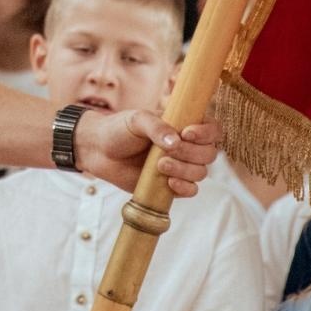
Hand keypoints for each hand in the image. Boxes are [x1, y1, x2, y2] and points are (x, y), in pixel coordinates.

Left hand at [75, 109, 219, 196]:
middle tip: (163, 151)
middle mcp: (186, 146)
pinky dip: (184, 188)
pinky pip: (191, 190)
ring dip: (185, 171)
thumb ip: (156, 127)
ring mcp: (180, 166)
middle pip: (209, 154)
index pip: (212, 129)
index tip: (187, 134)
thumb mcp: (137, 120)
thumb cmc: (119, 129)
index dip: (207, 133)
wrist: (98, 151)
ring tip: (159, 165)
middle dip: (190, 153)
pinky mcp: (170, 185)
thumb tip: (175, 141)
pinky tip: (169, 183)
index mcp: (184, 124)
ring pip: (201, 173)